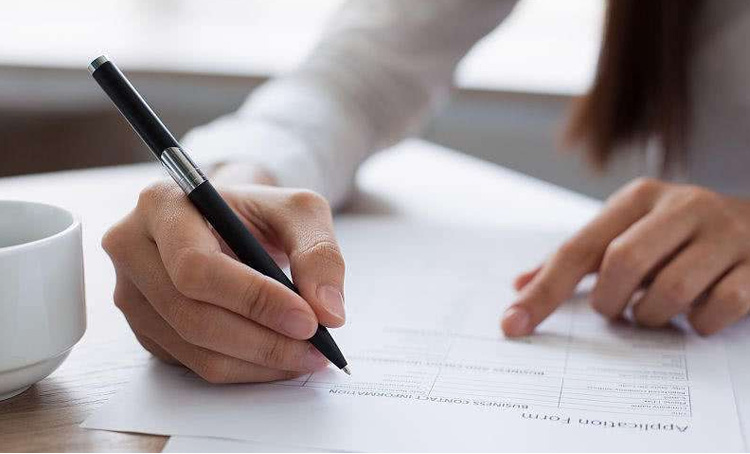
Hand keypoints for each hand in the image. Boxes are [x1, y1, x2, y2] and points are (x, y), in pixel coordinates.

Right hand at [103, 182, 345, 382]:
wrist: (230, 222)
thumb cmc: (257, 212)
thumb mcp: (298, 211)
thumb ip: (319, 251)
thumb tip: (328, 311)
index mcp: (161, 204)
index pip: (197, 266)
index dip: (254, 299)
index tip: (308, 319)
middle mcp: (132, 248)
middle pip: (191, 315)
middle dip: (263, 340)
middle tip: (315, 347)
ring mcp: (132, 293)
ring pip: (194, 348)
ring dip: (258, 362)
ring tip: (307, 356)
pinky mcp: (146, 328)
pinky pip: (193, 363)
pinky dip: (244, 369)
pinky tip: (278, 358)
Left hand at [502, 178, 749, 336]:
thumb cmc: (678, 235)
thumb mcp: (628, 231)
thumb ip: (578, 258)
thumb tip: (520, 286)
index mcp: (639, 197)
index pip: (577, 248)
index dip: (543, 291)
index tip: (513, 324)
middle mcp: (682, 206)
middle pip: (622, 264)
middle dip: (610, 302)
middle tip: (617, 309)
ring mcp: (725, 233)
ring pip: (670, 290)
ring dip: (653, 316)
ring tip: (656, 310)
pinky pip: (719, 307)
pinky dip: (700, 323)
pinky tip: (698, 315)